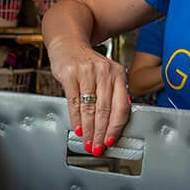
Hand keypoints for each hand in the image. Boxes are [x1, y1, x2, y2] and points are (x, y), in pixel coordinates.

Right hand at [48, 38, 130, 156]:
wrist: (68, 42)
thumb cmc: (88, 63)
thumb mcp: (106, 74)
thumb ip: (112, 94)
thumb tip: (115, 123)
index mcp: (118, 74)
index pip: (121, 107)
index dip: (115, 127)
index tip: (110, 140)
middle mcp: (105, 72)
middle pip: (105, 110)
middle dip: (101, 133)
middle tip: (97, 147)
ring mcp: (87, 72)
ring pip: (90, 109)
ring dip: (88, 129)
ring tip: (87, 142)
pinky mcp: (70, 74)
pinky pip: (74, 102)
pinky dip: (76, 118)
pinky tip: (78, 128)